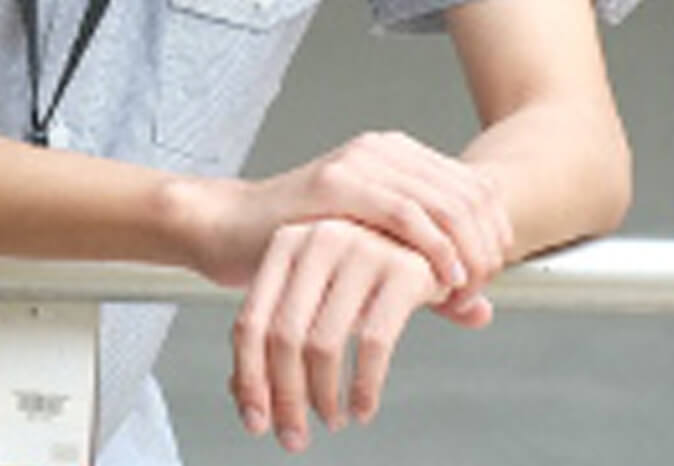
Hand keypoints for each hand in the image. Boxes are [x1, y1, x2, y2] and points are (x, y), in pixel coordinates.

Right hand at [186, 131, 514, 310]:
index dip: (495, 234)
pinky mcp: (335, 184)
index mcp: (400, 156)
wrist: (232, 229)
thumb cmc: (300, 244)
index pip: (477, 187)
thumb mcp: (378, 257)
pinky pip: (404, 213)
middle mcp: (384, 150)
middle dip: (485, 246)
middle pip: (470, 195)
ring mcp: (359, 163)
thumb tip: (483, 312)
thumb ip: (430, 277)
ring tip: (463, 287)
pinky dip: (434, 248)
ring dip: (466, 251)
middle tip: (479, 288)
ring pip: (446, 203)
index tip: (489, 277)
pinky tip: (441, 276)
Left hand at [229, 218, 467, 451]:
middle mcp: (319, 238)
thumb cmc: (363, 272)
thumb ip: (276, 335)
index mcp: (286, 242)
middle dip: (286, 398)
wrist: (435, 235)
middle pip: (284, 337)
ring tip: (332, 420)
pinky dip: (365, 387)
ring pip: (324, 344)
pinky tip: (363, 410)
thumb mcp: (315, 294)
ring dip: (324, 397)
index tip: (255, 422)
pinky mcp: (404, 269)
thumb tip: (239, 395)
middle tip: (294, 437)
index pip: (251, 322)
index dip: (249, 378)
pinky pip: (374, 344)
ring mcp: (363, 248)